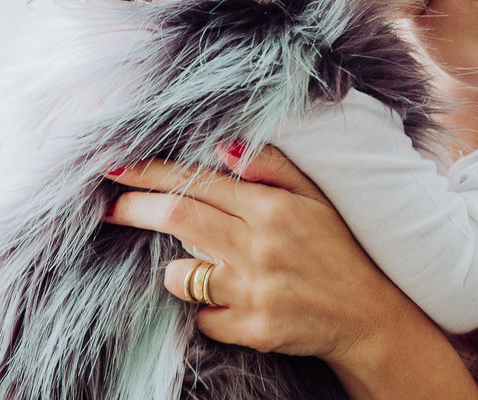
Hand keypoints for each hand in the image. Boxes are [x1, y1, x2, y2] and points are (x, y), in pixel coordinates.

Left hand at [104, 146, 477, 399]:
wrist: (368, 316)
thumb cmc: (338, 250)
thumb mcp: (314, 198)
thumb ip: (270, 167)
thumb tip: (222, 146)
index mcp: (273, 208)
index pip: (197, 183)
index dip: (151, 174)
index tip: (115, 168)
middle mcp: (260, 246)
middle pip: (177, 219)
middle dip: (134, 209)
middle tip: (109, 207)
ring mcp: (254, 291)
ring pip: (182, 276)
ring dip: (178, 271)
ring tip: (199, 269)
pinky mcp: (253, 331)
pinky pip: (203, 319)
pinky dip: (207, 311)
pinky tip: (229, 303)